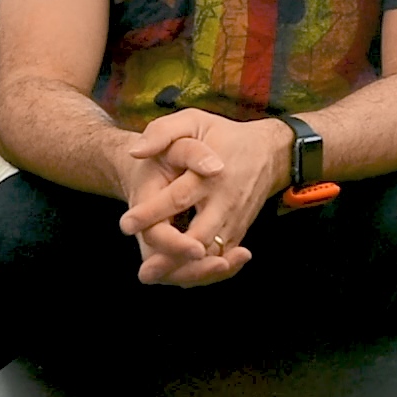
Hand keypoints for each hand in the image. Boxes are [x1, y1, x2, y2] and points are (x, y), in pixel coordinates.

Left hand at [115, 109, 288, 286]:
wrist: (270, 152)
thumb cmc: (224, 135)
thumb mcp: (193, 120)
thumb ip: (162, 131)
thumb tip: (136, 152)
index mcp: (210, 174)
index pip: (179, 197)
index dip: (152, 213)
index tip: (126, 225)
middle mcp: (225, 201)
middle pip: (199, 236)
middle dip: (172, 255)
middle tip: (144, 270)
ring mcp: (234, 219)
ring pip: (212, 254)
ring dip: (186, 270)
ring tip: (155, 276)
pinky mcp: (239, 231)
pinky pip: (222, 259)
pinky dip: (204, 272)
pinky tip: (179, 276)